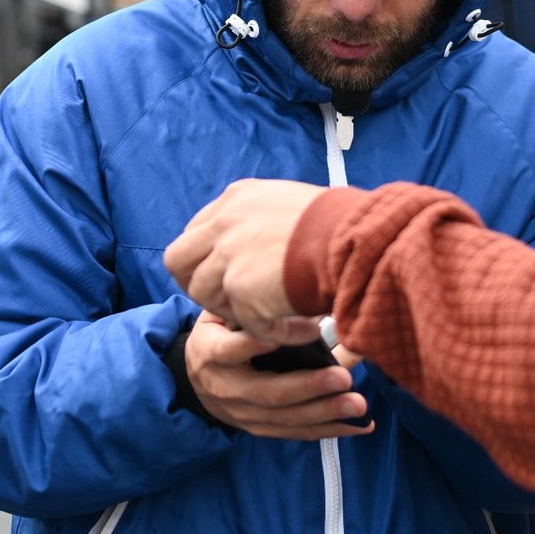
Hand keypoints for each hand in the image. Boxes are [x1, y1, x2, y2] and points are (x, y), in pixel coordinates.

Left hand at [165, 179, 325, 342]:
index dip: (205, 258)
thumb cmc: (340, 223)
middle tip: (228, 302)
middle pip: (178, 261)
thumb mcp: (288, 204)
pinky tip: (303, 330)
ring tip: (276, 316)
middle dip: (196, 284)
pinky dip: (274, 333)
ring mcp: (228, 257)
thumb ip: (261, 221)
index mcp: (235, 200)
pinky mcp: (240, 290)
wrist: (357, 239)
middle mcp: (224, 224)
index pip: (195, 232)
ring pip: (204, 296)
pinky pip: (246, 324)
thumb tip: (256, 247)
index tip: (227, 274)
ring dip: (237, 311)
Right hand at [184, 312, 371, 439]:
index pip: (231, 349)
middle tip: (342, 378)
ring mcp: (242, 414)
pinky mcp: (259, 429)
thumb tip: (309, 304)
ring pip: (285, 417)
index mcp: (211, 352)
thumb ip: (254, 310)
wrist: (194, 380)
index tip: (301, 331)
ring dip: (324, 413)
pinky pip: (295, 432)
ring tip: (356, 405)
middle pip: (267, 392)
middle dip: (308, 387)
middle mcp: (225, 387)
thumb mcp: (223, 315)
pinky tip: (357, 424)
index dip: (259, 343)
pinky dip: (328, 429)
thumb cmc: (218, 335)